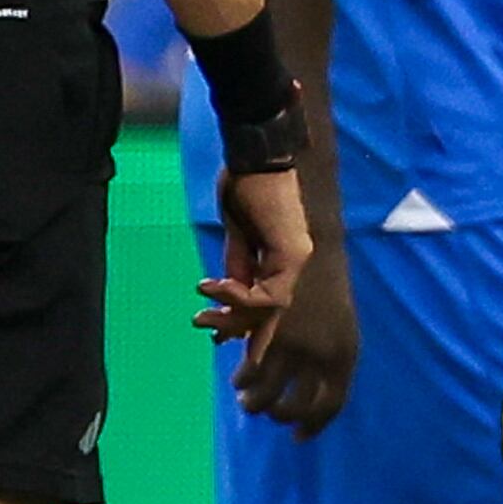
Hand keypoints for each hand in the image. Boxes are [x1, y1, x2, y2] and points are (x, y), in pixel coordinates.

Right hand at [198, 164, 313, 385]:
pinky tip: (215, 289)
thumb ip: (239, 268)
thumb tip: (230, 301)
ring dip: (234, 318)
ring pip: (271, 310)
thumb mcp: (238, 237)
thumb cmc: (245, 188)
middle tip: (215, 344)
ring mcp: (298, 260)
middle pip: (274, 315)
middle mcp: (297, 265)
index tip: (225, 347)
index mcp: (284, 262)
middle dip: (245, 338)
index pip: (272, 308)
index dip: (252, 333)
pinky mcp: (294, 253)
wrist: (255, 156)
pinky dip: (240, 298)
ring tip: (203, 319)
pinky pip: (269, 293)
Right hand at [237, 230, 358, 429]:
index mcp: (344, 356)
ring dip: (254, 401)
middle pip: (295, 404)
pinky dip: (244, 379)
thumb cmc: (327, 290)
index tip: (298, 437)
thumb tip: (316, 395)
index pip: (331, 405)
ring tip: (247, 400)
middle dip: (278, 414)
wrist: (309, 251)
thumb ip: (331, 361)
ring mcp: (292, 347)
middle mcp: (320, 357)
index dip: (313, 425)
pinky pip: (251, 369)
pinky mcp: (266, 334)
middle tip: (269, 415)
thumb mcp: (342, 329)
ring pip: (267, 393)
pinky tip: (240, 379)